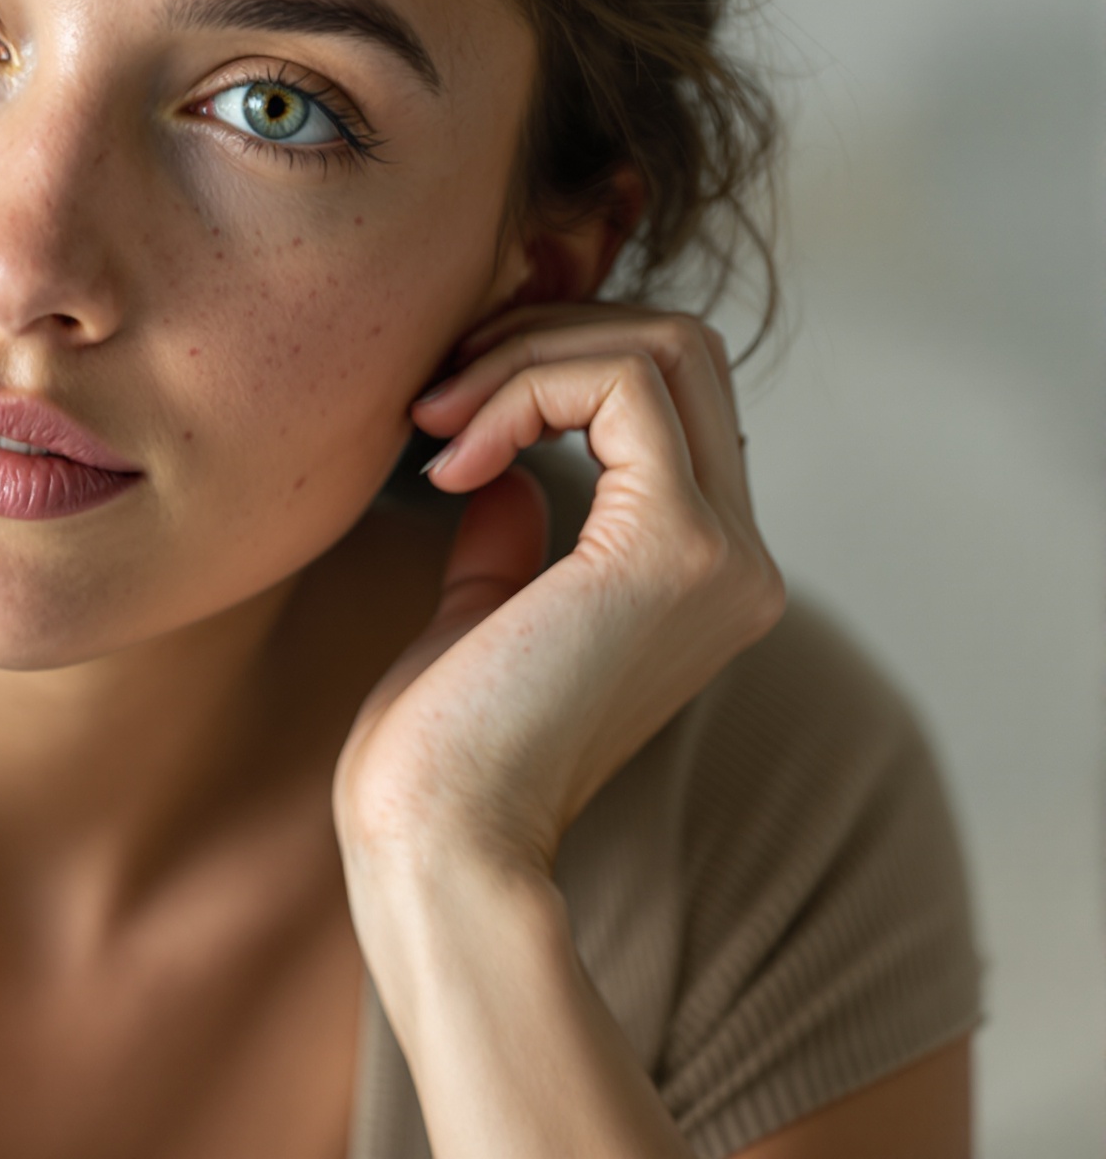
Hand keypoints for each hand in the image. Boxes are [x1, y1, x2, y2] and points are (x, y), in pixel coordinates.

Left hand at [332, 303, 785, 885]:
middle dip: (544, 336)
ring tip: (436, 423)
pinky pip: (621, 384)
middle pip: (681, 346)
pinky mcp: (678, 546)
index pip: (669, 391)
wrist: (437, 839)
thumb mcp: (481, 608)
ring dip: (527, 355)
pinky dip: (523, 389)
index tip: (447, 415)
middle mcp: (740, 558)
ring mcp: (724, 551)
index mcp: (702, 571)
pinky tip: (453, 462)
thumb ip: (514, 533)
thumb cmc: (439, 748)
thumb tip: (501, 465)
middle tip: (438, 395)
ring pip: (662, 346)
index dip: (553, 362)